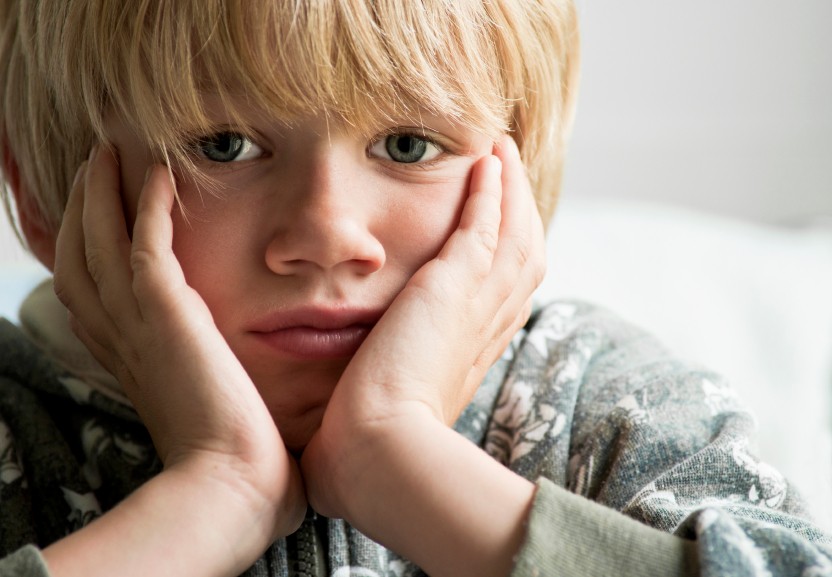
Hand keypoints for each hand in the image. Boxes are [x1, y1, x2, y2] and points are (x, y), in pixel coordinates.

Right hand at [52, 146, 305, 570]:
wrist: (232, 484)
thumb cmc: (229, 456)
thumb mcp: (203, 405)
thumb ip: (205, 377)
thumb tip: (233, 372)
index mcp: (126, 358)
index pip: (88, 289)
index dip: (84, 246)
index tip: (97, 214)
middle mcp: (119, 337)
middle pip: (76, 256)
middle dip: (78, 208)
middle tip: (92, 166)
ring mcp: (137, 324)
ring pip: (96, 240)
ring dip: (99, 192)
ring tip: (109, 153)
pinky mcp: (168, 314)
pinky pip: (145, 243)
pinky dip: (147, 204)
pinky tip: (159, 172)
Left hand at [301, 134, 543, 530]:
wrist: (375, 456)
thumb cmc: (368, 448)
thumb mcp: (382, 412)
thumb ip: (378, 391)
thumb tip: (347, 397)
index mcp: (469, 356)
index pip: (503, 297)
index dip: (506, 260)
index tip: (498, 232)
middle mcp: (485, 329)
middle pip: (523, 259)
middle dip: (521, 215)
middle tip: (510, 177)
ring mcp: (476, 307)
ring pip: (515, 235)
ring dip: (512, 191)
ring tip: (502, 154)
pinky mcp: (455, 288)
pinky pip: (486, 226)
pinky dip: (492, 192)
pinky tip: (486, 161)